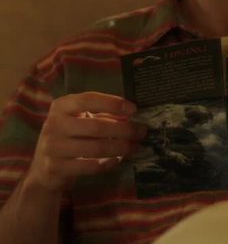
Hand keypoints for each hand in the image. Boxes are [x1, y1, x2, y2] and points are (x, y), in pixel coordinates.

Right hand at [27, 92, 146, 192]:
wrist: (44, 167)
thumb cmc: (69, 136)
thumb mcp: (80, 120)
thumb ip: (102, 115)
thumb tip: (131, 116)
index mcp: (62, 106)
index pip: (89, 99)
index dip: (113, 103)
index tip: (133, 109)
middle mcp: (54, 124)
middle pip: (97, 126)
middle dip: (125, 129)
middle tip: (141, 132)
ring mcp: (53, 147)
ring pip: (97, 147)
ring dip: (121, 147)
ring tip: (135, 146)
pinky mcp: (56, 167)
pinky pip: (91, 166)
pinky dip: (109, 163)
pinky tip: (118, 159)